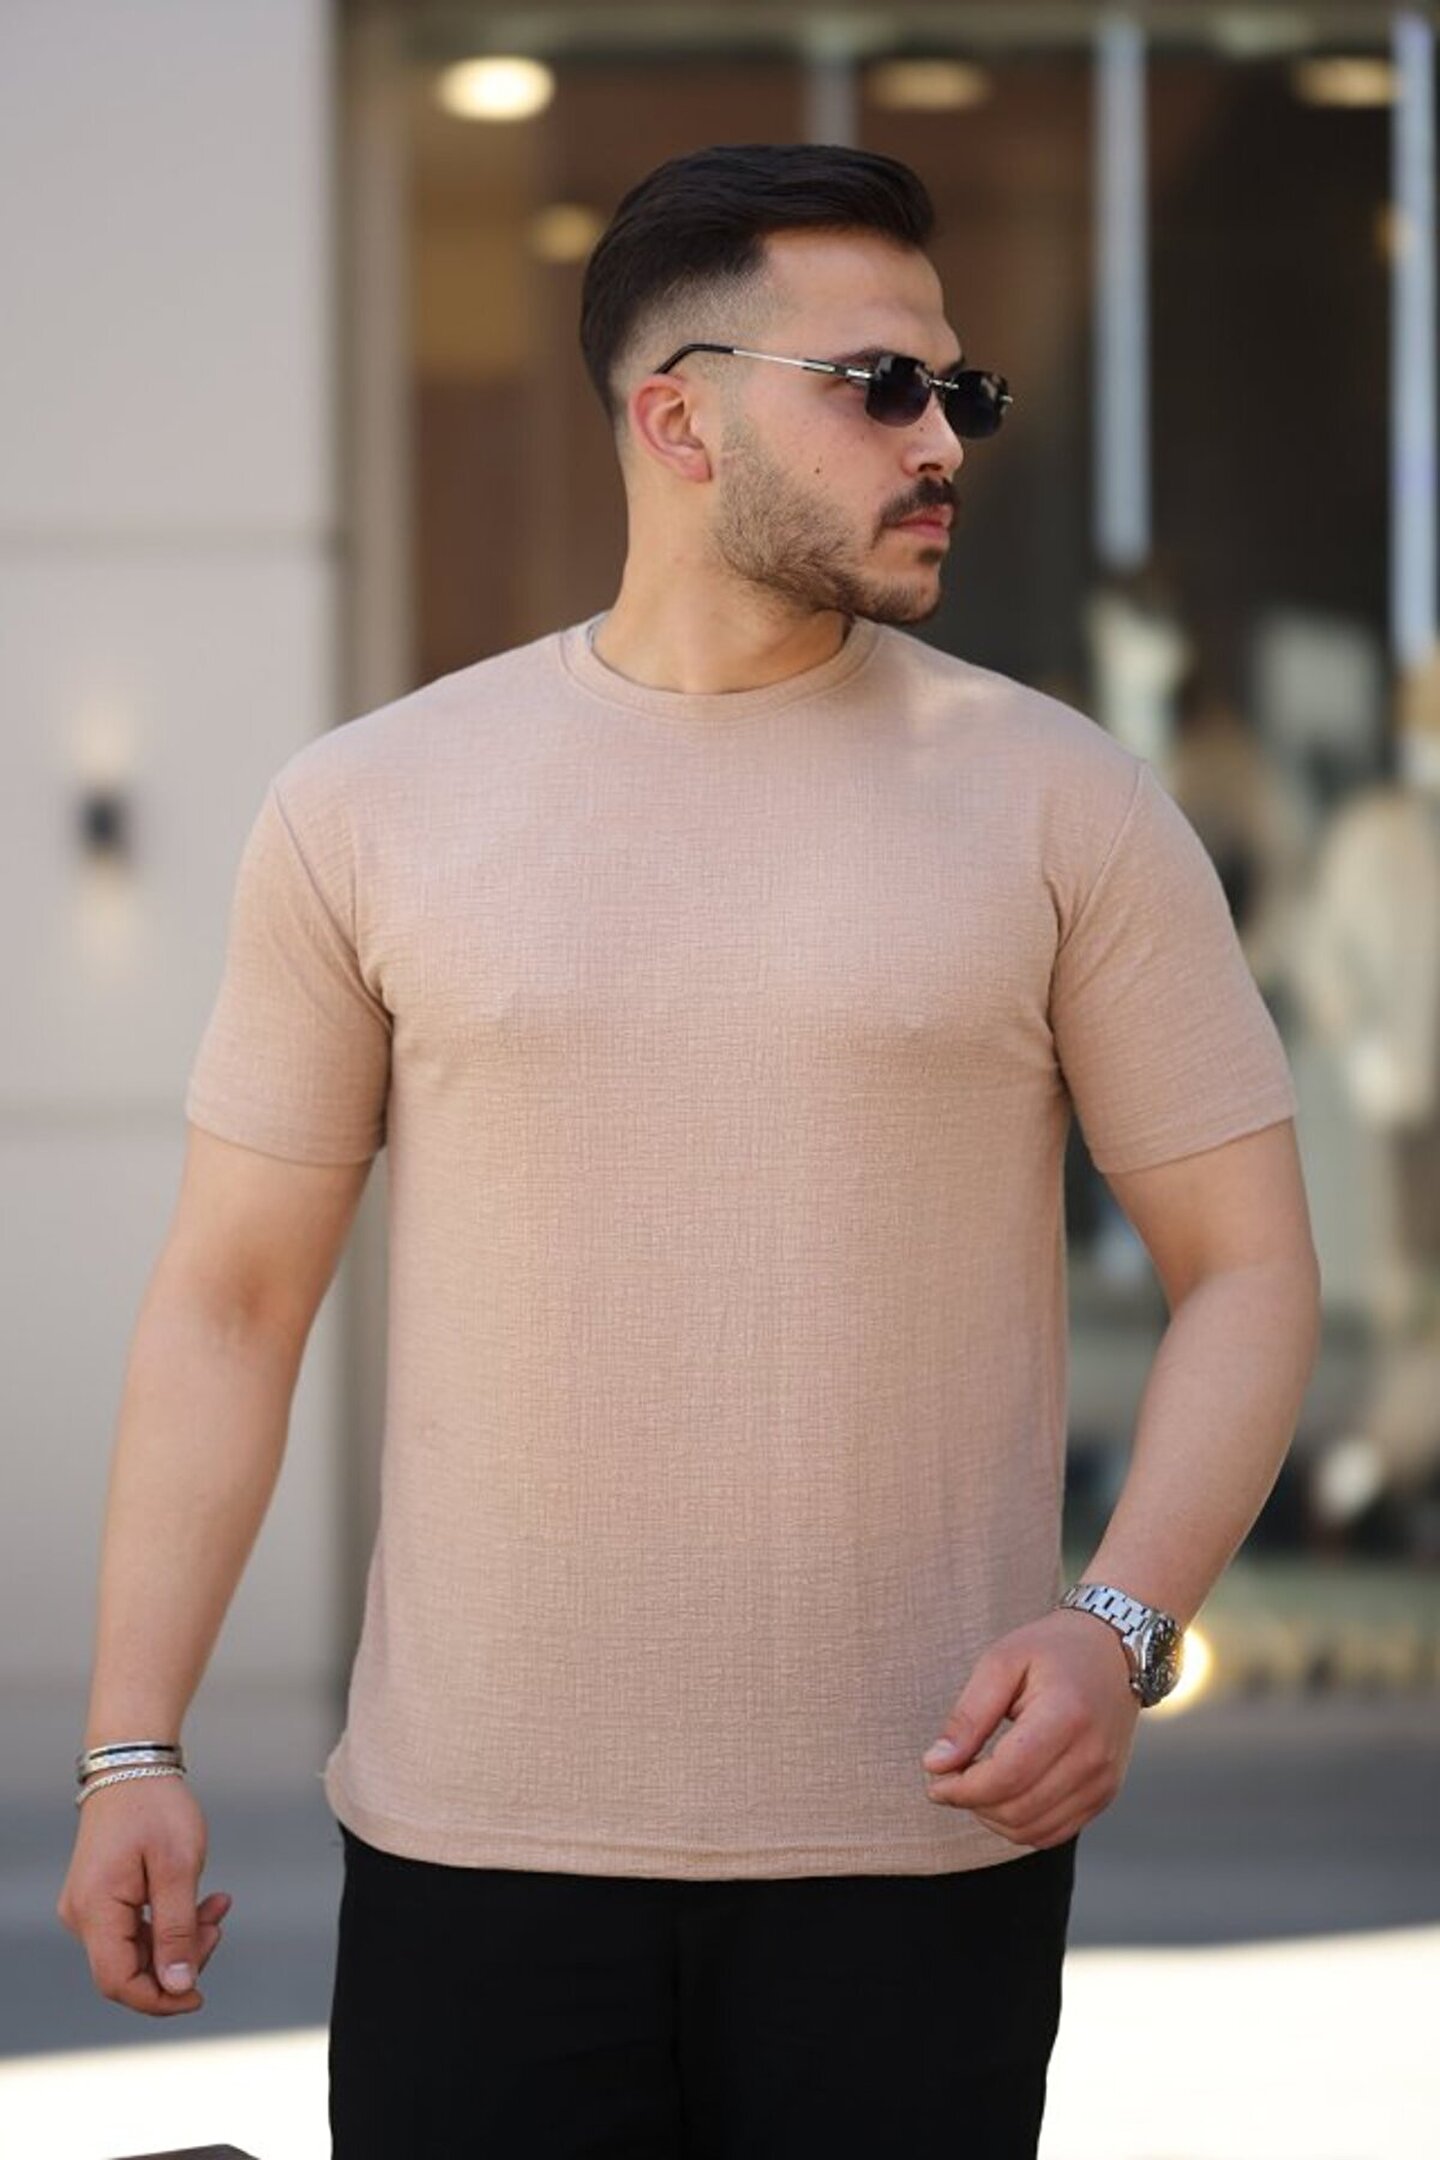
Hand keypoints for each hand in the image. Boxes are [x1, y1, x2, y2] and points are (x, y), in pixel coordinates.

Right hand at [57, 1777, 230, 2015]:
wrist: (133, 1763)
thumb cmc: (156, 1808)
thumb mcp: (179, 1867)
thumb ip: (177, 1930)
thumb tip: (179, 1986)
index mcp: (95, 1910)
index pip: (119, 1982)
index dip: (160, 1999)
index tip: (199, 1994)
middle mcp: (82, 1916)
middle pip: (130, 1969)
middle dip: (180, 1959)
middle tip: (219, 1925)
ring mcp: (89, 1907)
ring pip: (136, 1949)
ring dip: (181, 1937)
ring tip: (218, 1907)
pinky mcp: (101, 1898)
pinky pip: (135, 1928)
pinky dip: (170, 1921)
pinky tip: (205, 1902)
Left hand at [920, 1608, 1141, 1847]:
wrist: (1111, 1652)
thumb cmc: (1052, 1650)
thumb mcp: (1001, 1662)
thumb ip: (969, 1715)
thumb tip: (937, 1764)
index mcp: (1067, 1715)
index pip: (1008, 1776)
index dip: (964, 1789)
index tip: (935, 1781)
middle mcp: (1092, 1756)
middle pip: (1018, 1809)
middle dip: (973, 1803)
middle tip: (951, 1778)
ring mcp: (1102, 1781)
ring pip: (1033, 1830)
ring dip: (993, 1818)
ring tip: (976, 1784)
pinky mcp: (1104, 1795)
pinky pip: (1054, 1833)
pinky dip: (1019, 1825)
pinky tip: (1003, 1796)